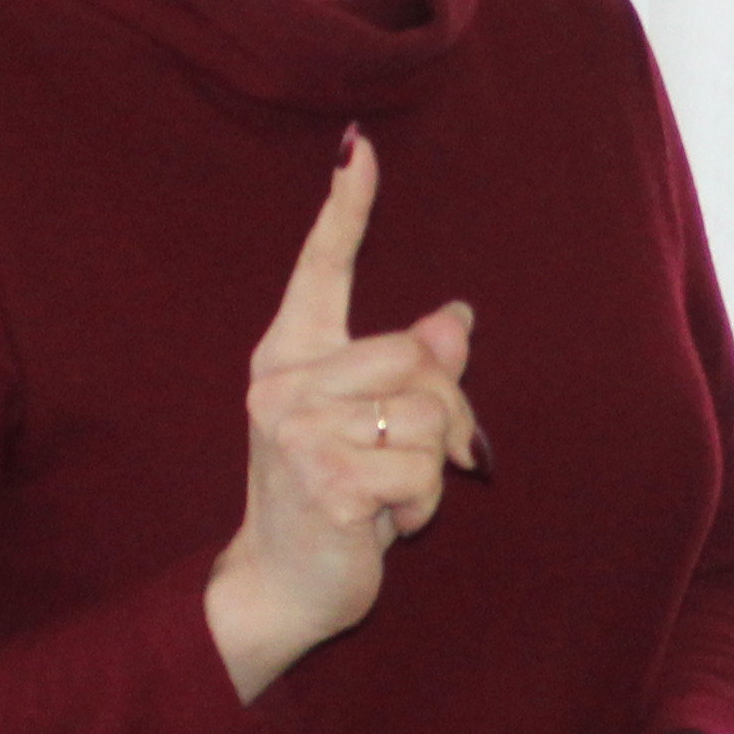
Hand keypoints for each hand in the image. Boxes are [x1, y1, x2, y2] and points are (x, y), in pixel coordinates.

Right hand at [206, 130, 485, 699]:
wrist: (278, 585)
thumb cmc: (329, 502)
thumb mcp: (366, 427)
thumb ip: (406, 371)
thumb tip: (454, 318)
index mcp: (290, 357)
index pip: (320, 269)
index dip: (345, 208)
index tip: (360, 148)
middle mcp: (284, 383)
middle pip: (415, 357)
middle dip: (444, 412)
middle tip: (423, 458)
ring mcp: (301, 430)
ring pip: (428, 416)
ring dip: (432, 470)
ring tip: (387, 494)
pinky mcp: (331, 478)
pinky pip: (426, 472)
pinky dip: (424, 507)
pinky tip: (383, 523)